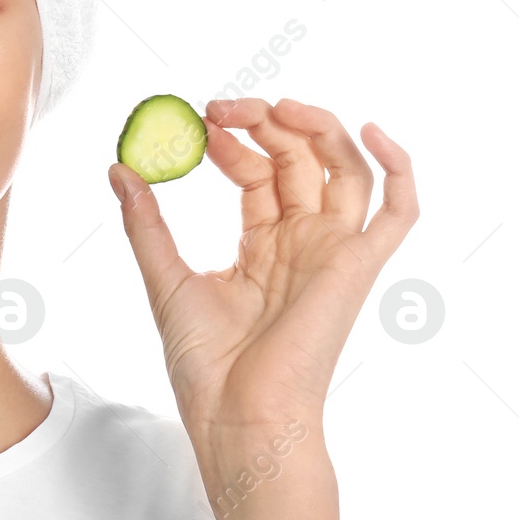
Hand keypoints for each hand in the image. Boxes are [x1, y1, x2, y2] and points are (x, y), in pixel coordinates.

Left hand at [107, 97, 417, 441]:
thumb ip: (145, 221)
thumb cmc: (204, 363)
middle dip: (263, 121)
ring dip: (317, 127)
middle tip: (218, 108)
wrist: (236, 413)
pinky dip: (398, 167)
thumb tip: (120, 167)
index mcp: (263, 243)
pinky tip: (371, 129)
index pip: (257, 170)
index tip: (195, 121)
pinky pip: (398, 212)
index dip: (231, 139)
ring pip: (344, 168)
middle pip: (298, 158)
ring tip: (275, 106)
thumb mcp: (164, 276)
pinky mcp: (358, 267)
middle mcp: (303, 241)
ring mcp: (333, 251)